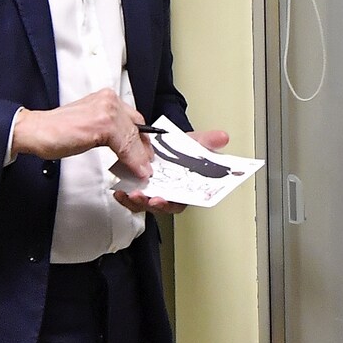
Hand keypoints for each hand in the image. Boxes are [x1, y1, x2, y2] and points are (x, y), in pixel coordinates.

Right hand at [13, 89, 150, 174]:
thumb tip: (128, 146)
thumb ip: (109, 129)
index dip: (142, 139)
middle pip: (137, 128)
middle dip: (144, 150)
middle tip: (146, 166)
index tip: (145, 154)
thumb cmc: (58, 130)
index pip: (134, 119)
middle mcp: (109, 100)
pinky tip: (135, 169)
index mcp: (106, 98)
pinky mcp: (102, 124)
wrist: (36, 131)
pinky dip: (133, 160)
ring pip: (133, 137)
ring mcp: (106, 111)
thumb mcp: (90, 123)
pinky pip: (125, 145)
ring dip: (140, 158)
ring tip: (142, 172)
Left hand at [111, 129, 228, 216]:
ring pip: (144, 203)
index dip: (171, 203)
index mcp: (184, 187)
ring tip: (130, 193)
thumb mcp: (195, 142)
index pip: (179, 201)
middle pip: (160, 205)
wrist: (165, 143)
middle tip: (145, 197)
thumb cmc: (182, 149)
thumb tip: (222, 137)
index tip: (162, 199)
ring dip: (136, 201)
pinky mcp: (137, 187)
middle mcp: (168, 192)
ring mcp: (152, 190)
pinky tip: (120, 190)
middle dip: (151, 203)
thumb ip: (207, 141)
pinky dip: (124, 195)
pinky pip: (130, 197)